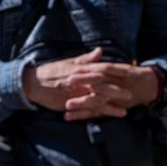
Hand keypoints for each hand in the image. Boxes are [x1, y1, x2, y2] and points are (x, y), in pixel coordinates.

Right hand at [24, 49, 156, 119]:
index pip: (102, 68)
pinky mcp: (72, 102)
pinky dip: (103, 111)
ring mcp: (76, 92)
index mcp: (80, 68)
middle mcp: (80, 80)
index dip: (117, 70)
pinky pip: (90, 108)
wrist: (32, 84)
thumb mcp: (68, 62)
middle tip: (134, 89)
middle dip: (119, 87)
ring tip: (128, 107)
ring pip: (99, 97)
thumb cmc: (49, 72)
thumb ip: (85, 59)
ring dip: (114, 102)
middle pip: (104, 83)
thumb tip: (100, 51)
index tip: (131, 70)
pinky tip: (114, 114)